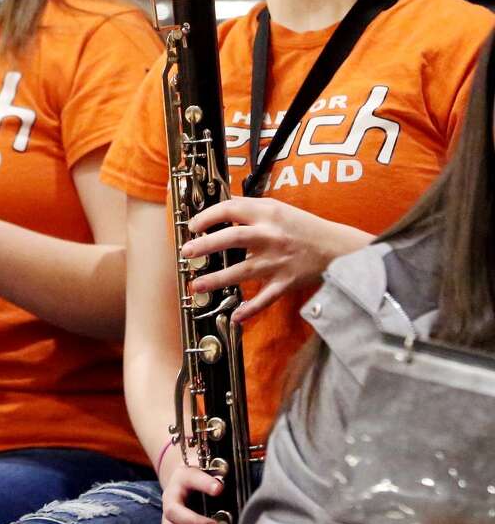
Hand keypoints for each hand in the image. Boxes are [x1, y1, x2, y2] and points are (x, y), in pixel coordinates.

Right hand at [158, 464, 223, 523]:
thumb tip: (228, 488)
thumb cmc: (202, 478)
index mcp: (182, 479)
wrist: (183, 481)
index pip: (191, 479)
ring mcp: (167, 519)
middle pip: (174, 513)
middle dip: (196, 523)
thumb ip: (219, 478)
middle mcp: (170, 499)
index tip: (220, 489)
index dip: (204, 484)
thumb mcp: (209, 471)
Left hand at [181, 198, 370, 322]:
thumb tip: (218, 207)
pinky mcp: (286, 282)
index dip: (206, 216)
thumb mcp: (276, 208)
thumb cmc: (303, 226)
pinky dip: (251, 310)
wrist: (338, 248)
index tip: (193, 227)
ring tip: (196, 285)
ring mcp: (278, 261)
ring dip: (217, 280)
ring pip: (242, 271)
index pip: (230, 209)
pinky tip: (235, 317)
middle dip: (205, 246)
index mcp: (266, 213)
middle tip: (186, 252)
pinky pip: (266, 299)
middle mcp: (270, 236)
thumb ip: (248, 208)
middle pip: (231, 239)